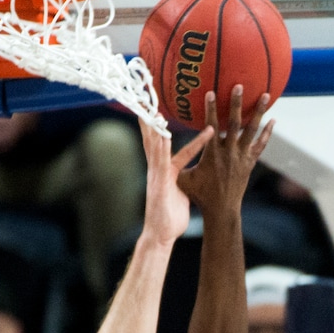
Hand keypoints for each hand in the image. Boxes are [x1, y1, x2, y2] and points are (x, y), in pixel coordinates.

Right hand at [139, 118, 213, 247]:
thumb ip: (181, 180)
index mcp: (163, 170)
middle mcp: (157, 169)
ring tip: (155, 107)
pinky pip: (166, 160)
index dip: (157, 126)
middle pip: (151, 138)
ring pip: (155, 145)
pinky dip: (164, 147)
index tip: (153, 107)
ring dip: (155, 126)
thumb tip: (188, 176)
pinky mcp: (162, 183)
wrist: (160, 235)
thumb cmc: (169, 218)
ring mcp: (158, 175)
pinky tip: (165, 133)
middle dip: (148, 118)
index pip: (159, 143)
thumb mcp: (177, 193)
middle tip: (145, 97)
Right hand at [177, 86, 273, 213]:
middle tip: (240, 85)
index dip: (211, 109)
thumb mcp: (184, 180)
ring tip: (266, 95)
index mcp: (211, 155)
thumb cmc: (200, 196)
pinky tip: (273, 120)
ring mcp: (241, 157)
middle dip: (236, 103)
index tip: (211, 92)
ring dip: (259, 112)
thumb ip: (176, 164)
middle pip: (234, 124)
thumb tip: (160, 151)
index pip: (210, 127)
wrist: (221, 210)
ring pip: (251, 130)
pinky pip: (261, 145)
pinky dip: (267, 132)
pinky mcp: (249, 163)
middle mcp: (228, 153)